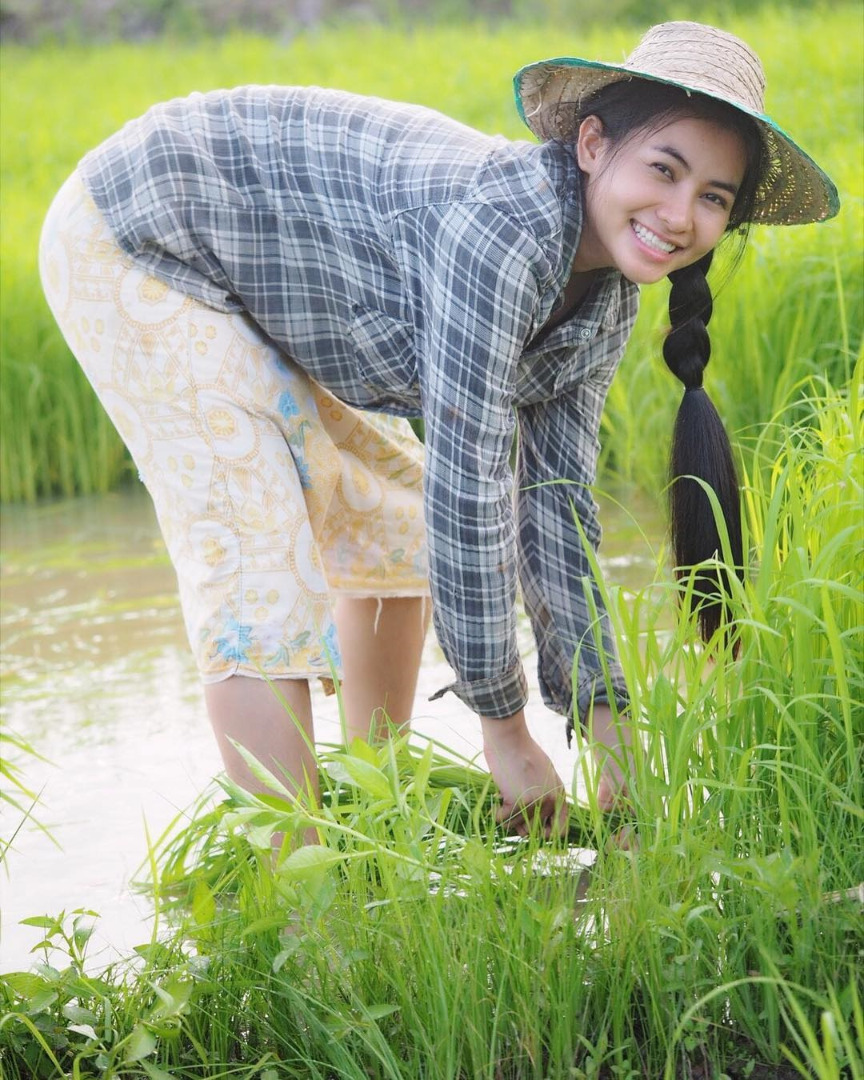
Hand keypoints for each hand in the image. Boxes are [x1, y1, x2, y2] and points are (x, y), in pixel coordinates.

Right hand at [481, 711, 567, 837]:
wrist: (509, 738)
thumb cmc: (522, 751)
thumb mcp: (544, 772)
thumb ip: (546, 793)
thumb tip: (537, 820)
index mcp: (559, 794)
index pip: (560, 830)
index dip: (546, 834)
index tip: (532, 828)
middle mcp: (550, 801)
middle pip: (534, 832)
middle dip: (521, 823)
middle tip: (513, 807)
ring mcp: (534, 803)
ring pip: (517, 827)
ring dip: (507, 816)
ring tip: (505, 796)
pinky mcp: (517, 802)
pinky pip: (503, 820)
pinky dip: (497, 811)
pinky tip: (498, 796)